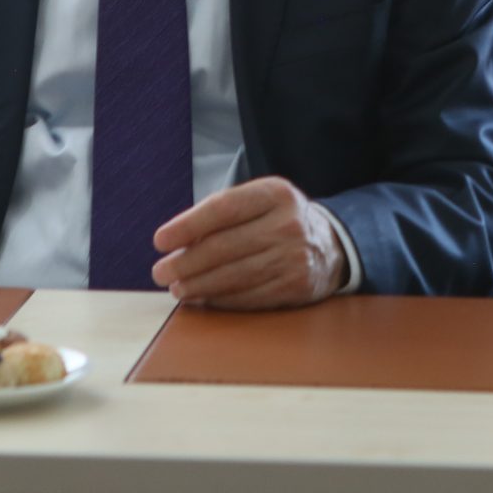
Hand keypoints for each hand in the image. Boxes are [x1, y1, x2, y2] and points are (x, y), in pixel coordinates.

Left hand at [150, 177, 347, 309]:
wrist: (332, 245)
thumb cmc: (279, 221)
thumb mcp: (259, 202)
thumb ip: (222, 213)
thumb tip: (175, 241)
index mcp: (275, 193)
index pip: (223, 208)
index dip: (187, 225)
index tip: (160, 240)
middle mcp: (288, 223)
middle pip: (225, 246)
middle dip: (186, 262)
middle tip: (161, 271)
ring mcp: (294, 257)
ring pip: (235, 275)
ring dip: (199, 285)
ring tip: (177, 288)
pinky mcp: (297, 286)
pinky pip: (250, 296)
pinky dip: (222, 299)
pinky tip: (203, 298)